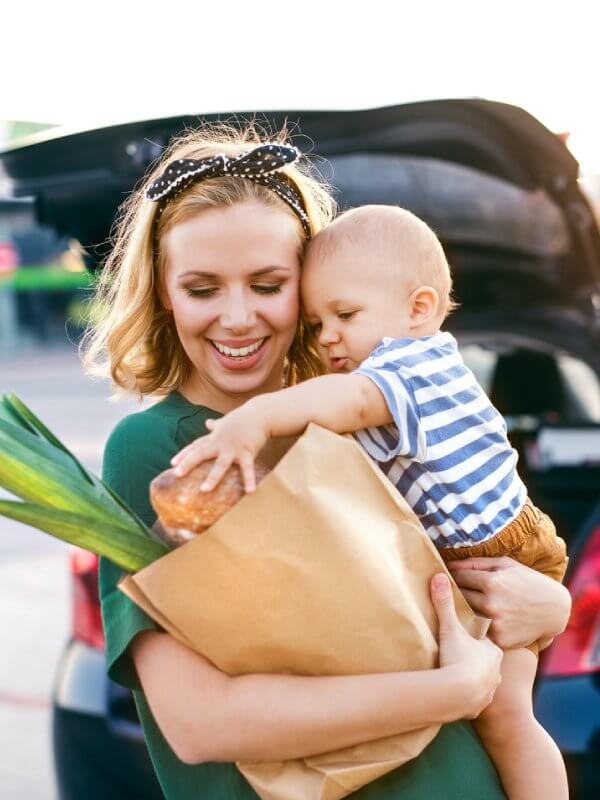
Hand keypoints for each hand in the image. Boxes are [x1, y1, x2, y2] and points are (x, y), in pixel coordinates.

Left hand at [170, 406, 267, 492]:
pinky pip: (247, 468)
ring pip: (220, 464)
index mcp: (215, 437)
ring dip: (212, 477)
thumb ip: (216, 425)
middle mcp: (220, 443)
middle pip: (201, 453)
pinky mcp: (247, 452)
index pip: (196, 445)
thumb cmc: (243, 419)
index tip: (172, 464)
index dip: (184, 454)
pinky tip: (249, 492)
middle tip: (177, 474)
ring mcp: (233, 448)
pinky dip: (249, 480)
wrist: (261, 413)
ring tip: (204, 490)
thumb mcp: (226, 422)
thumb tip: (207, 422)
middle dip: (189, 463)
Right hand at [430, 573, 502, 718]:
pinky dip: (470, 696)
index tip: (465, 638)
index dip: (475, 639)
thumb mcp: (450, 628)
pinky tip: (461, 694)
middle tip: (462, 655)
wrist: (457, 695)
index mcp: (492, 649)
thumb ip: (445, 603)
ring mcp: (490, 689)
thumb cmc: (457, 658)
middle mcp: (496, 670)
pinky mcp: (480, 707)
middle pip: (486, 662)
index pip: (485, 641)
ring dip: (475, 679)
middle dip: (476, 659)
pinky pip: (477, 699)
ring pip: (485, 681)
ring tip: (460, 676)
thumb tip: (439, 576)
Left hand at [446, 557, 571, 649]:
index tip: (451, 577)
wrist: (555, 610)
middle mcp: (492, 604)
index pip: (458, 578)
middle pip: (459, 596)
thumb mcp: (505, 564)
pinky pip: (479, 630)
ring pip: (466, 614)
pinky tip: (483, 619)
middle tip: (456, 591)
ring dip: (465, 609)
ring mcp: (496, 624)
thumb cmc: (528, 581)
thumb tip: (449, 565)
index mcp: (492, 582)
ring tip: (469, 604)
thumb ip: (476, 563)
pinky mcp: (500, 639)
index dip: (454, 576)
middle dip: (457, 592)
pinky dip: (478, 625)